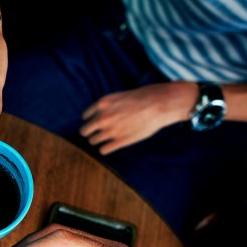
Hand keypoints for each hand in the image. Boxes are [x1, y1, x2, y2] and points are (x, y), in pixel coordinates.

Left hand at [80, 82, 197, 154]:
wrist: (161, 104)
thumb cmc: (144, 97)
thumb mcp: (121, 96)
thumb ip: (108, 107)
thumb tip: (99, 117)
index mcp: (102, 104)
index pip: (85, 117)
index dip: (92, 120)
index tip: (100, 121)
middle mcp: (103, 118)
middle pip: (84, 131)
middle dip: (91, 132)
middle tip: (101, 132)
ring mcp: (111, 130)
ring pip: (92, 141)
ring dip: (99, 141)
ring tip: (110, 138)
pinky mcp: (120, 141)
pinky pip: (103, 150)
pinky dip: (106, 149)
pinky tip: (113, 145)